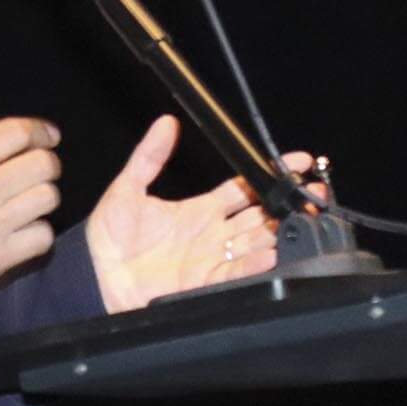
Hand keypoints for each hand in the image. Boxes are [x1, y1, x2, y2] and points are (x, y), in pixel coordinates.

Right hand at [0, 73, 61, 307]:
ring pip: (47, 199)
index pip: (16, 133)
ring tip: (27, 199)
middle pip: (43, 165)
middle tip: (35, 168)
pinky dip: (38, 234)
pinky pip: (42, 238)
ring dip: (42, 197)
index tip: (46, 135)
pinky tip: (22, 230)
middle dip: (45, 162)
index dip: (39, 130)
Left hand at [86, 116, 281, 312]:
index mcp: (201, 209)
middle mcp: (213, 234)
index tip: (295, 162)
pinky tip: (272, 252)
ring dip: (279, 232)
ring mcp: (213, 258)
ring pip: (257, 241)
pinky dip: (257, 263)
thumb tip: (165, 123)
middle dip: (287, 203)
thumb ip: (149, 156)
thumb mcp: (127, 188)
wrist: (96, 274)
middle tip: (310, 192)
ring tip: (299, 218)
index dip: (269, 174)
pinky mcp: (207, 282)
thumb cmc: (109, 234)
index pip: (245, 188)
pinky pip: (238, 271)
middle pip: (259, 215)